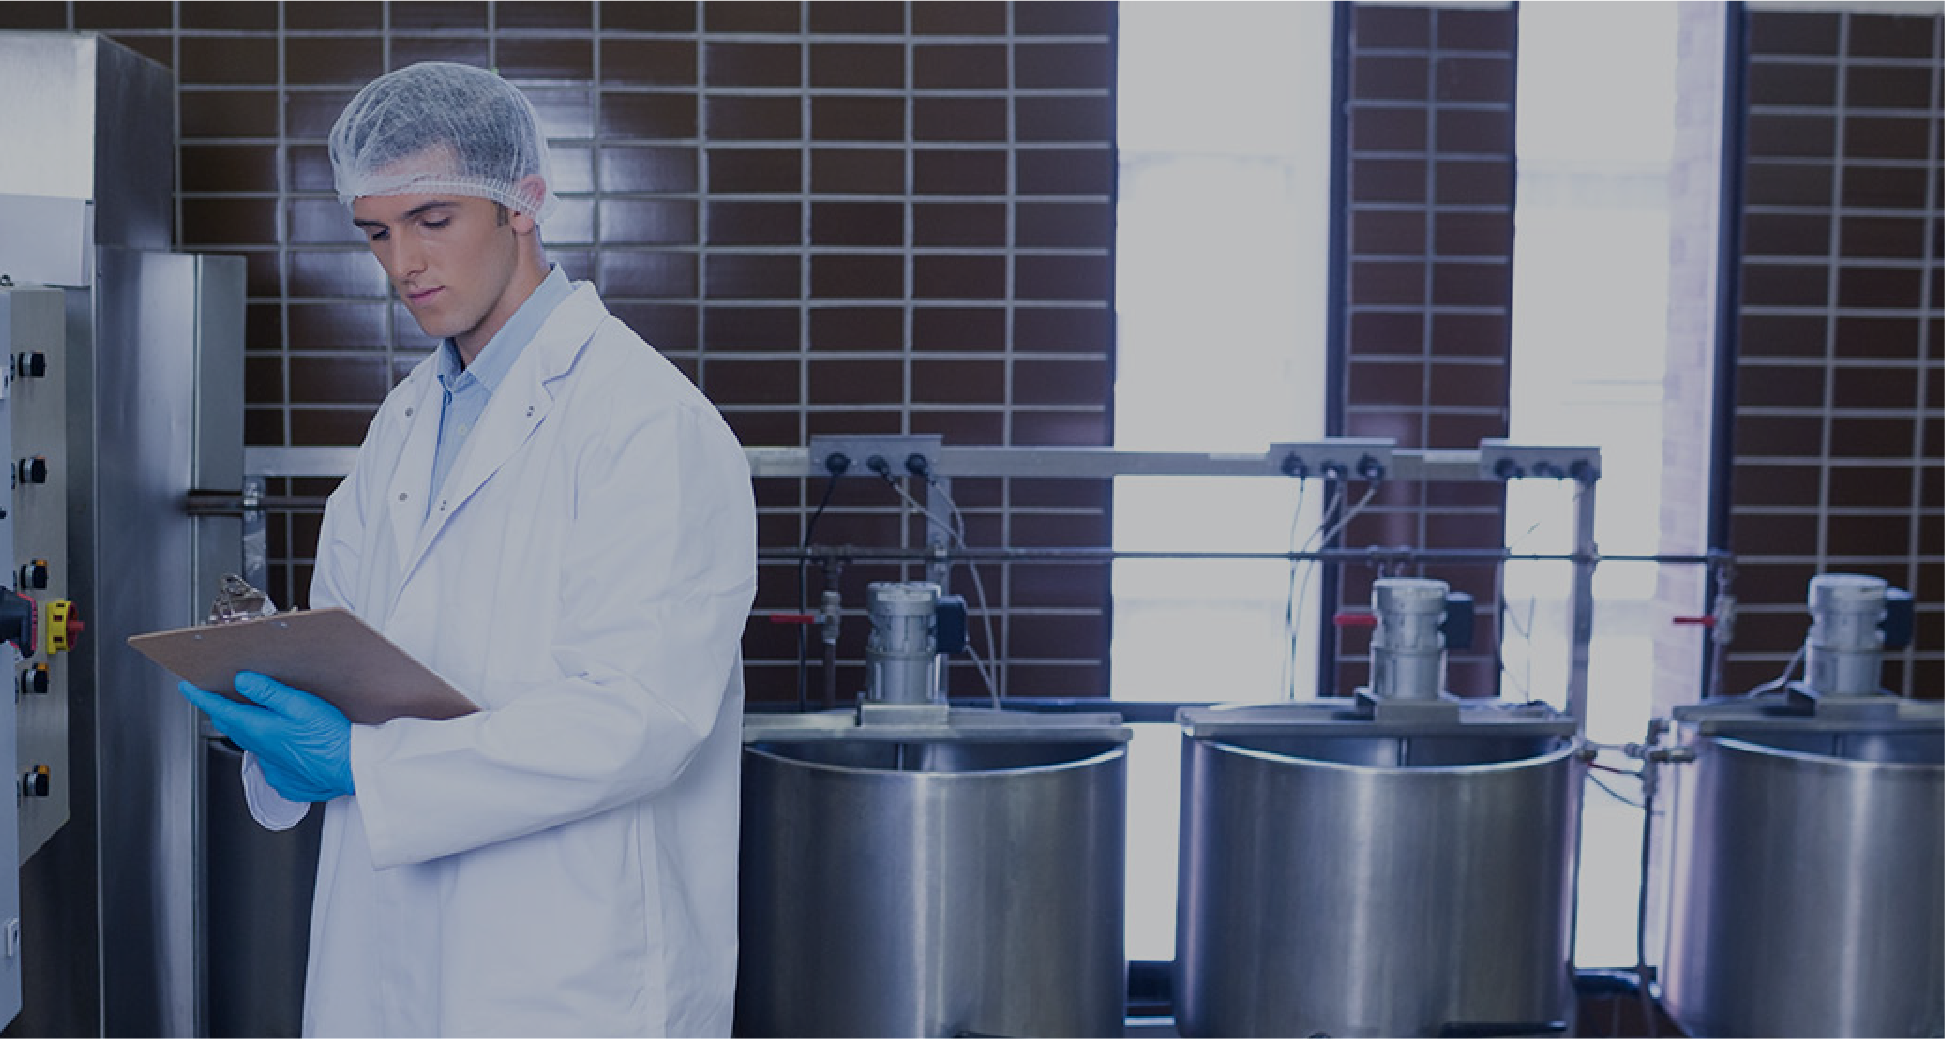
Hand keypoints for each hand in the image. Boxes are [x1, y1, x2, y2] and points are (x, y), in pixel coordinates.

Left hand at [179, 671, 354, 801]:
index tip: (187, 689)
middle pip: (233, 727)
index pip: (220, 709)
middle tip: (219, 698)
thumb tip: (242, 681)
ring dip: (251, 731)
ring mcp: (272, 768)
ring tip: (261, 718)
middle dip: (223, 712)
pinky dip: (272, 750)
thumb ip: (269, 692)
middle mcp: (260, 750)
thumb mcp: (300, 704)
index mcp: (259, 729)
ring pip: (252, 745)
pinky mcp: (286, 779)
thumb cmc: (332, 736)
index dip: (201, 697)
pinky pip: (270, 762)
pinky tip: (289, 745)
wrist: (353, 768)